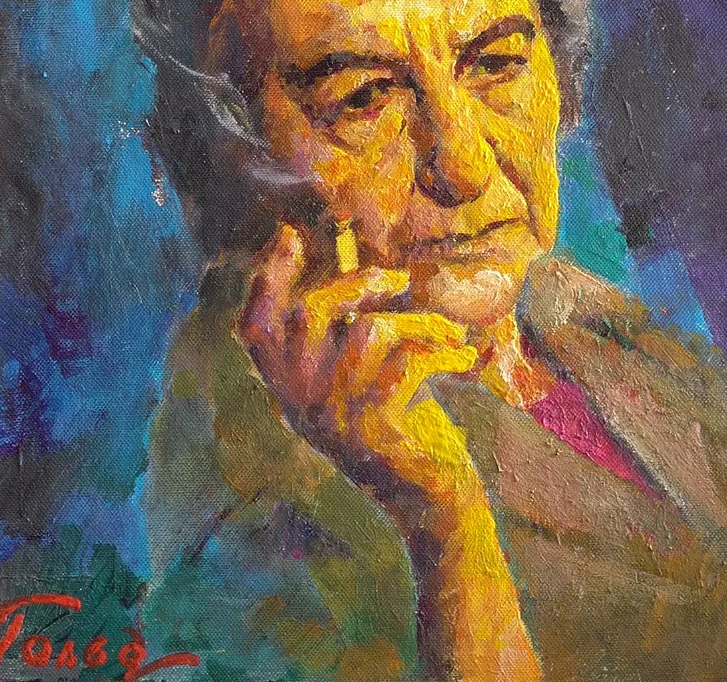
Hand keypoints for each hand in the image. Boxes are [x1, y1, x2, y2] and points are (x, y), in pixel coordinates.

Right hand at [237, 221, 481, 513]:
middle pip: (310, 312)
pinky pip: (409, 362)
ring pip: (371, 331)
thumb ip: (341, 329)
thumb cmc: (398, 419)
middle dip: (358, 281)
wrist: (428, 497)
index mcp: (288, 387)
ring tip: (449, 332)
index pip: (256, 327)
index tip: (289, 234)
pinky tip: (464, 357)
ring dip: (420, 321)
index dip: (267, 279)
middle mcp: (301, 402)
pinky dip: (443, 351)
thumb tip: (344, 253)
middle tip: (399, 280)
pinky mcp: (376, 429)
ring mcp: (336, 417)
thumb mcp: (357, 376)